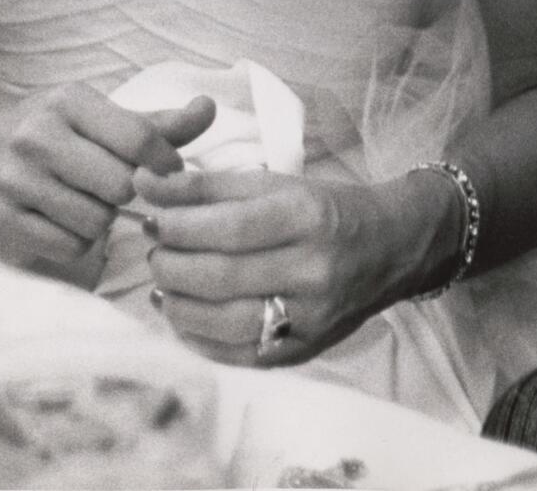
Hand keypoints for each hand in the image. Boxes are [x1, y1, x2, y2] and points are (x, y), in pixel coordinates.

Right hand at [0, 84, 214, 275]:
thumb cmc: (46, 128)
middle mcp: (39, 137)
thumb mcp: (94, 113)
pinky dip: (78, 242)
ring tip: (87, 203)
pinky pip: (68, 248)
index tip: (170, 173)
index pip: (140, 137)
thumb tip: (209, 108)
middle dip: (129, 194)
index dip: (166, 163)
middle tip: (119, 189)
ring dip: (103, 221)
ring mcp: (15, 181)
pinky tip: (65, 221)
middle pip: (121, 186)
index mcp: (70, 102)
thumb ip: (155, 121)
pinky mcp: (0, 221)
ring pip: (96, 222)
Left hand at [135, 163, 457, 367]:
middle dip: (172, 265)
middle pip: (222, 276)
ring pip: (225, 321)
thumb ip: (209, 186)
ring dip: (179, 305)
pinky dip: (200, 338)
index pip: (228, 228)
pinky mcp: (305, 350)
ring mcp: (310, 316)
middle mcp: (312, 269)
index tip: (152, 219)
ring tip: (162, 284)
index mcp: (307, 216)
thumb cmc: (327, 208)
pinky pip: (239, 354)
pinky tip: (184, 316)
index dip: (179, 226)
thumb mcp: (277, 183)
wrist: (391, 247)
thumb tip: (146, 182)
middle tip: (154, 252)